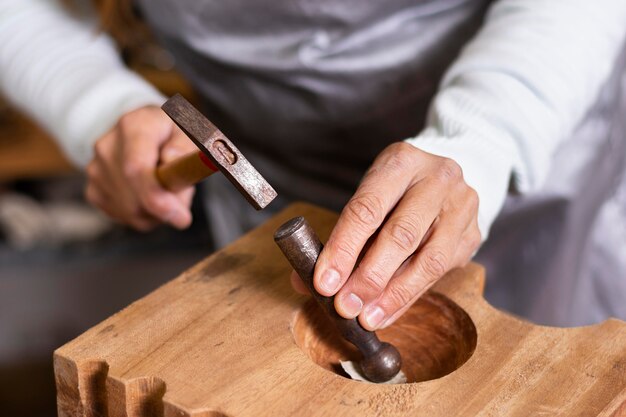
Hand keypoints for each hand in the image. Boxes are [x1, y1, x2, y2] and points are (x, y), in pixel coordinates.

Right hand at [85, 106, 196, 230]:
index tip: (181, 217)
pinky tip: (153, 193)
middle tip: (185, 194)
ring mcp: (97, 169)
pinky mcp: (94, 189)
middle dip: (166, 209)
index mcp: (134, 126)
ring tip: (169, 187)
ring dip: (159, 212)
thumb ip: (185, 145)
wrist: (147, 131)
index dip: (157, 198)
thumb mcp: (190, 130)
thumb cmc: (174, 133)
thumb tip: (171, 159)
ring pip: (131, 212)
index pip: (136, 169)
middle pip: (134, 198)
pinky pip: (125, 217)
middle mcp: (108, 147)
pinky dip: (145, 215)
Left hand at [296, 142, 480, 329]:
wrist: (446, 177)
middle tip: (344, 306)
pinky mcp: (472, 234)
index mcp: (402, 161)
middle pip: (401, 235)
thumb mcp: (368, 195)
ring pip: (428, 260)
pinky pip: (439, 273)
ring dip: (392, 295)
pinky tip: (386, 313)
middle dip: (369, 277)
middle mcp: (437, 179)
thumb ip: (340, 235)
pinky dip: (408, 298)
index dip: (343, 249)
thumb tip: (304, 281)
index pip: (367, 209)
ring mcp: (461, 207)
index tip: (323, 282)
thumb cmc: (396, 190)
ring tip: (366, 318)